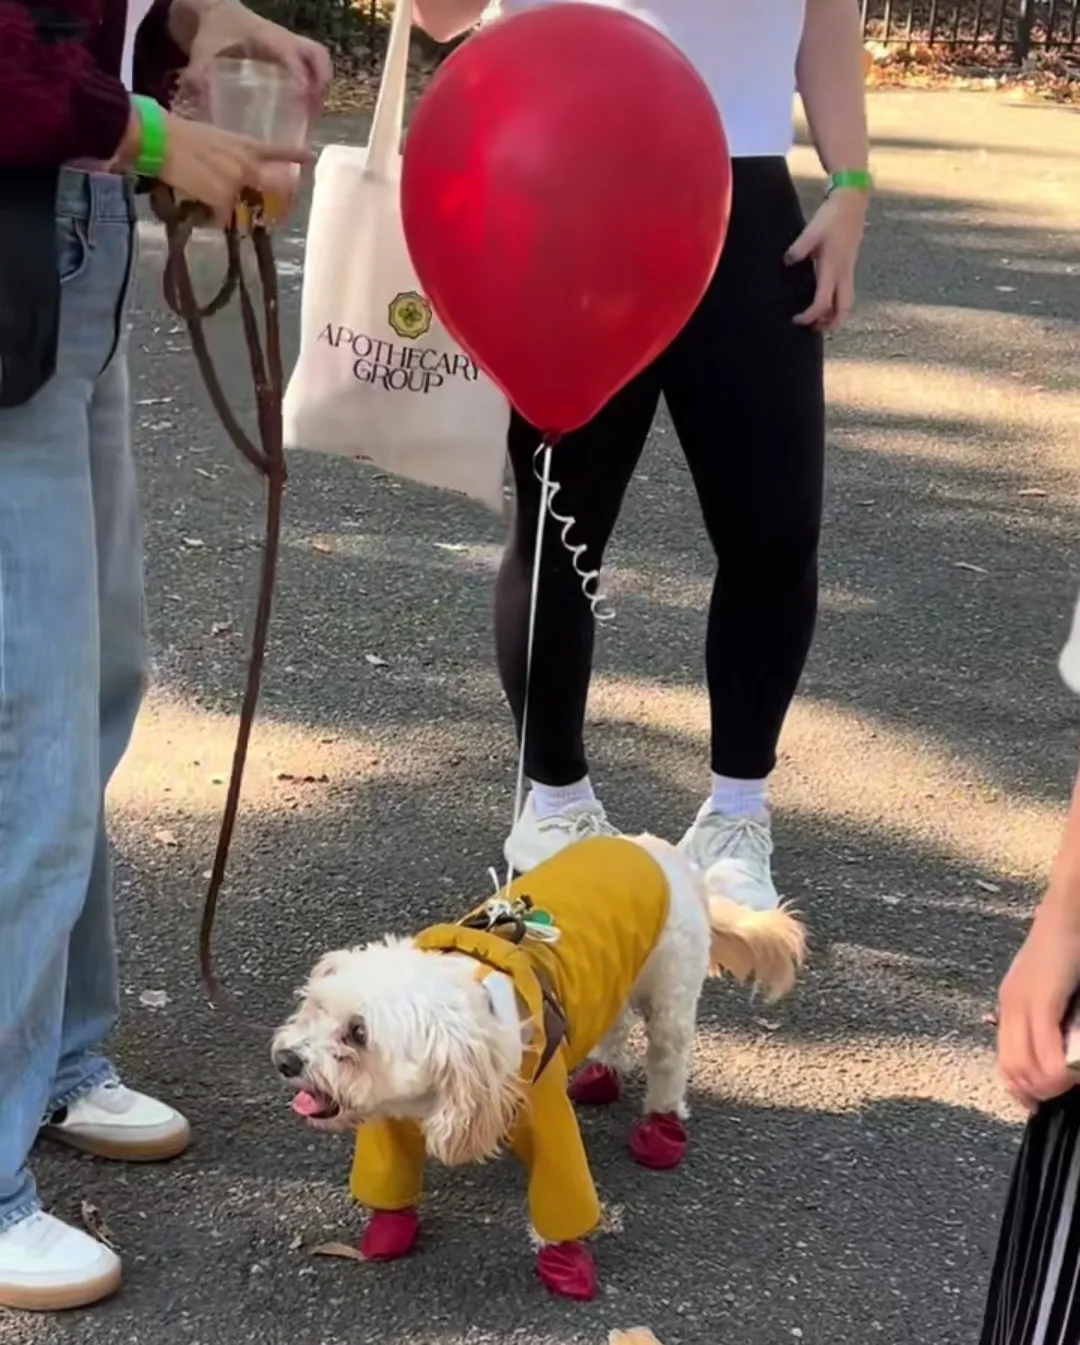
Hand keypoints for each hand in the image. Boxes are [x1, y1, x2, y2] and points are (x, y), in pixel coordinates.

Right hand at [125, 109, 311, 224]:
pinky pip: (221, 217)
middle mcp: (248, 164)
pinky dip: (210, 216)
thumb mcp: (216, 139)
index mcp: (246, 145)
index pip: (277, 150)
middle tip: (274, 209)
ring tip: (204, 192)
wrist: (162, 140)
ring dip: (227, 207)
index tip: (310, 157)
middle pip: (276, 188)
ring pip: (242, 207)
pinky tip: (196, 204)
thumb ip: (234, 157)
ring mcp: (238, 183)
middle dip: (280, 201)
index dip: (296, 155)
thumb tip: (237, 175)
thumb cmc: (181, 135)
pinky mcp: (223, 199)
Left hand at [183, 0, 332, 109]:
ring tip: (313, 117)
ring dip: (323, 87)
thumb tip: (197, 106)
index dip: (301, 78)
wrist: (218, 11)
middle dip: (321, 85)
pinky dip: (317, 85)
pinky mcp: (292, 51)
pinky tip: (307, 109)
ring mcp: (291, 43)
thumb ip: (199, 76)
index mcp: (266, 37)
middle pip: (318, 57)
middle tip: (311, 114)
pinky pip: (314, 65)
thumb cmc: (214, 32)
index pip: (292, 56)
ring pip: (321, 61)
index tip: (302, 102)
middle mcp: (284, 39)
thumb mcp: (203, 51)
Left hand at [786, 188, 867, 332]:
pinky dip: (837, 303)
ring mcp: (849, 270)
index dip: (810, 316)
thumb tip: (787, 261)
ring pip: (847, 303)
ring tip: (819, 320)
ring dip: (835, 315)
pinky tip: (825, 301)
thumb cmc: (832, 216)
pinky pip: (846, 292)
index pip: (823, 302)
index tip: (796, 320)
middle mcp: (844, 273)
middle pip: (843, 310)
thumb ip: (799, 248)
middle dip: (830, 324)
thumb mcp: (812, 231)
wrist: (853, 200)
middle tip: (812, 329)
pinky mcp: (849, 265)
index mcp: (833, 268)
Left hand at [997, 901, 1079, 1110]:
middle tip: (1058, 1098)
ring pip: (1024, 1066)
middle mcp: (1009, 1005)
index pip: (1004, 1059)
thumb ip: (1050, 1016)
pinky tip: (1071, 1075)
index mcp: (1010, 1004)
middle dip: (1033, 1093)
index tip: (1039, 1103)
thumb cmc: (1068, 949)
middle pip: (1010, 1068)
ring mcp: (1021, 1003)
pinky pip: (1043, 1050)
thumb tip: (1059, 1046)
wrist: (1069, 913)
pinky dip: (1057, 1072)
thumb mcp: (1053, 987)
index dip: (1020, 1088)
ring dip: (1048, 1086)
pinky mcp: (1039, 1000)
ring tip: (1069, 1086)